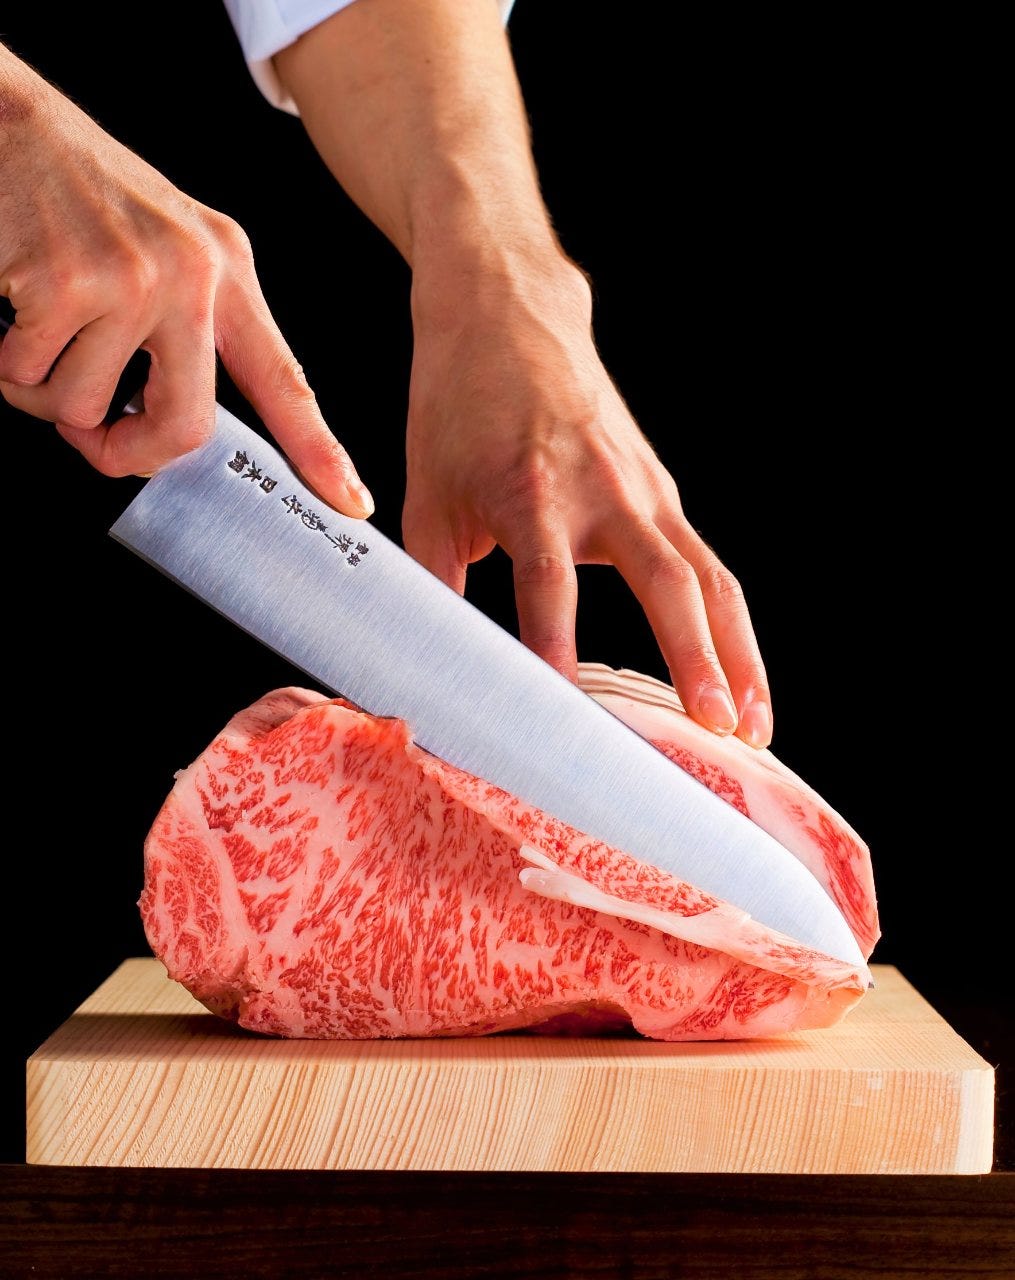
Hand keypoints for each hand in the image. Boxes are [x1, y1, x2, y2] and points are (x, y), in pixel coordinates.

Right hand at [0, 46, 370, 514]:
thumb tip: (173, 430)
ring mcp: (133, 279)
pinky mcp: (65, 283)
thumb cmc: (81, 193)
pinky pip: (28, 377)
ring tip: (40, 334)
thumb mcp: (166, 246)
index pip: (285, 380)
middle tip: (99, 438)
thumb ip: (185, 329)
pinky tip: (13, 310)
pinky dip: (8, 362)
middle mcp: (193, 276)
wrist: (7, 120)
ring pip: (85, 409)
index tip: (352, 501)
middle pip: (185, 429)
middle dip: (129, 451)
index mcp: (227, 272)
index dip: (319, 450)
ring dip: (45, 393)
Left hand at [404, 257, 772, 747]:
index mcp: (530, 488)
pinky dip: (728, 624)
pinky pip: (708, 565)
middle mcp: (603, 490)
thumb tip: (424, 663)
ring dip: (738, 653)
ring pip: (710, 579)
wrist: (510, 313)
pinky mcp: (664, 493)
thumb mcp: (428, 492)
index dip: (555, 644)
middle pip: (666, 582)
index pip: (547, 581)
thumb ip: (431, 581)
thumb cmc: (461, 404)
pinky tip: (738, 675)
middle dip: (696, 660)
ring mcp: (646, 490)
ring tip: (755, 726)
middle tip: (718, 731)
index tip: (567, 713)